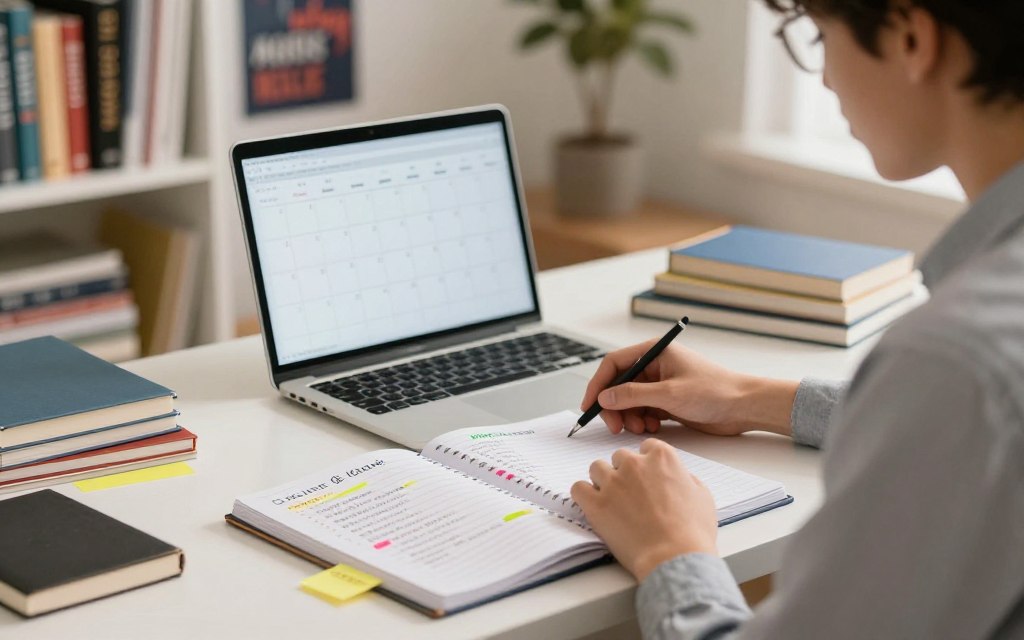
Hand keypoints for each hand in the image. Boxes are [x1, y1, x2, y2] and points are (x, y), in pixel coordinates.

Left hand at [571, 439, 717, 580]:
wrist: (674, 557)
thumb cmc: (692, 532)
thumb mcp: (702, 497)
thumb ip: (687, 479)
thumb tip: (678, 478)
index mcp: (662, 457)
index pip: (646, 447)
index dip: (647, 463)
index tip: (648, 477)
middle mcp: (634, 464)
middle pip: (620, 457)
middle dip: (624, 473)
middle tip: (632, 495)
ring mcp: (613, 482)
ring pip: (597, 468)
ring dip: (603, 481)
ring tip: (612, 501)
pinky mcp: (595, 503)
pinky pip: (578, 488)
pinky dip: (584, 495)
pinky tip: (593, 506)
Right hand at [581, 341, 798, 436]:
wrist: (744, 407)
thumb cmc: (715, 391)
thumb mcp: (670, 394)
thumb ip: (634, 395)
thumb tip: (605, 397)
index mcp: (654, 352)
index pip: (614, 364)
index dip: (598, 384)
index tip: (590, 406)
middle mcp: (654, 366)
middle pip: (618, 385)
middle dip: (614, 406)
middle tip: (615, 426)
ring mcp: (660, 384)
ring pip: (629, 401)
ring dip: (629, 417)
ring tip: (640, 428)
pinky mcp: (666, 401)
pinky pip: (642, 410)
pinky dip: (641, 421)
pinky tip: (652, 428)